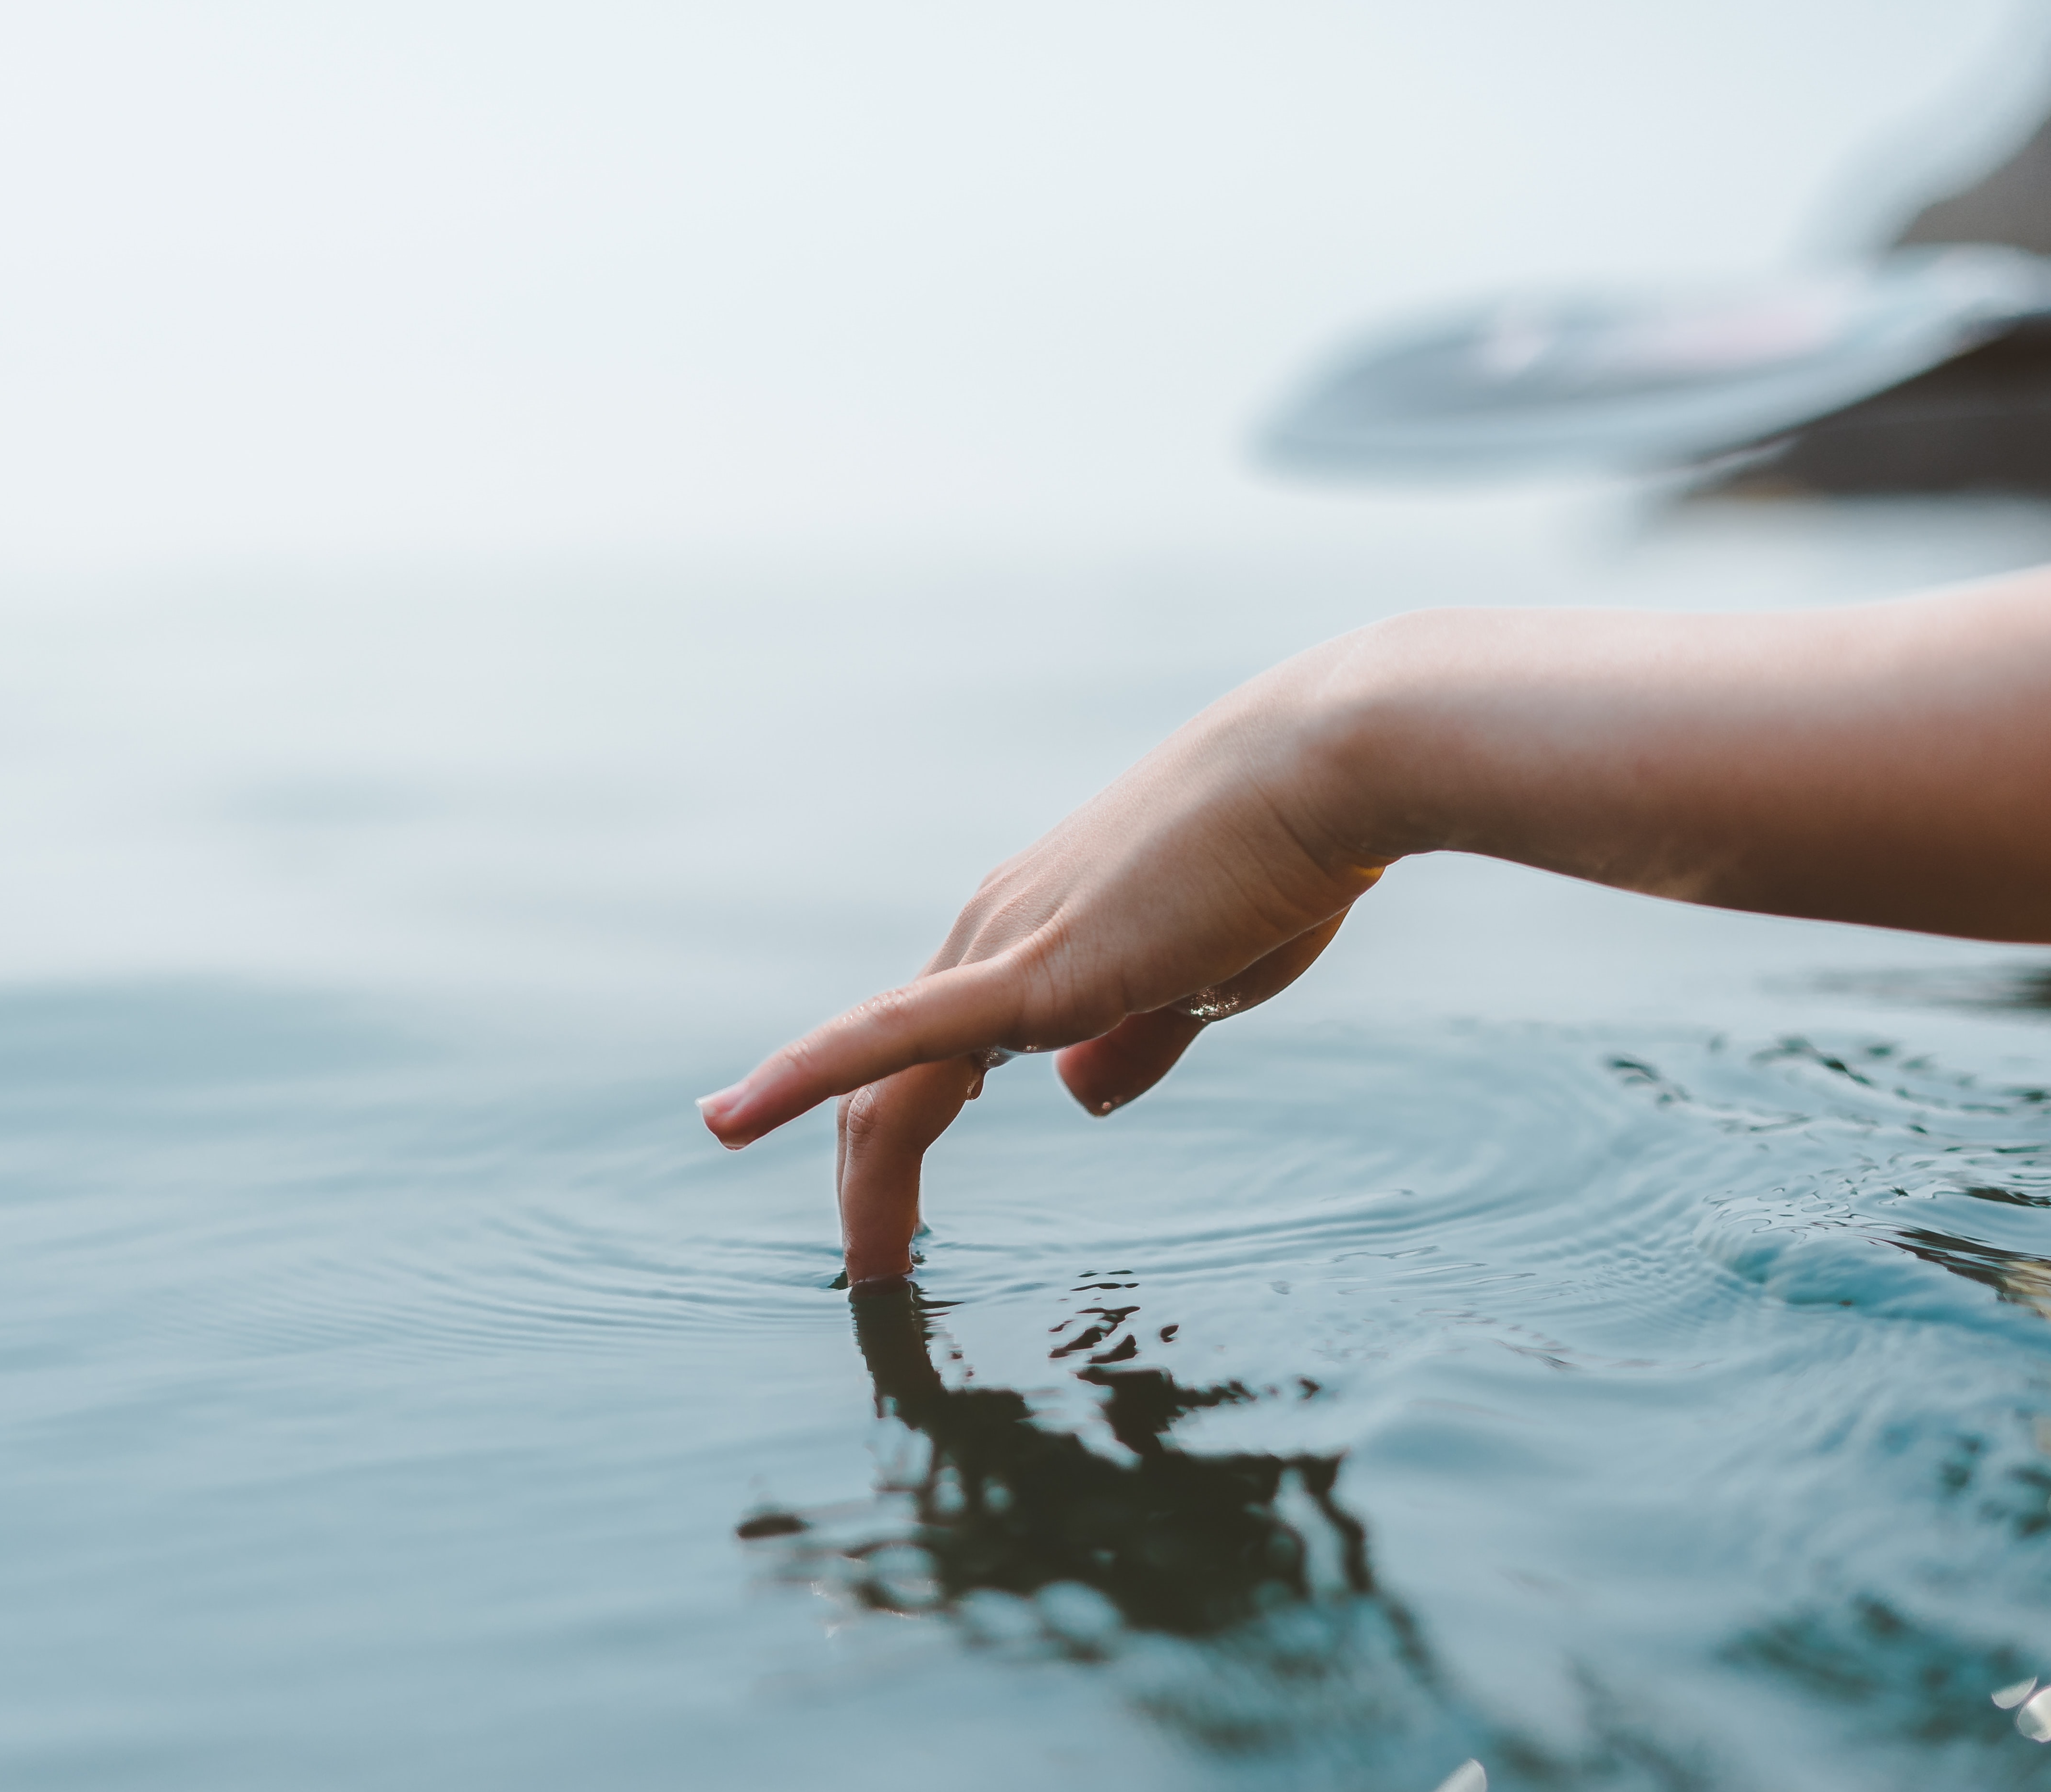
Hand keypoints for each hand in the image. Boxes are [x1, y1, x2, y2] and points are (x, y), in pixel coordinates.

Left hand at [695, 641, 1393, 1282]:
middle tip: (872, 1272)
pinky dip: (804, 1076)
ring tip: (867, 1275)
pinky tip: (729, 1122)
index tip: (896, 1227)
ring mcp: (1002, 946)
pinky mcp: (1032, 969)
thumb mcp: (1205, 980)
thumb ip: (1138, 1040)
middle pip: (890, 1079)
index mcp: (1031, 939)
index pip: (929, 1054)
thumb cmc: (1279, 866)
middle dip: (871, 1183)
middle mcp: (994, 935)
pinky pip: (892, 1034)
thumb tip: (1078, 1097)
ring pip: (889, 1083)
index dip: (898, 1141)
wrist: (1321, 775)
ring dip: (867, 1184)